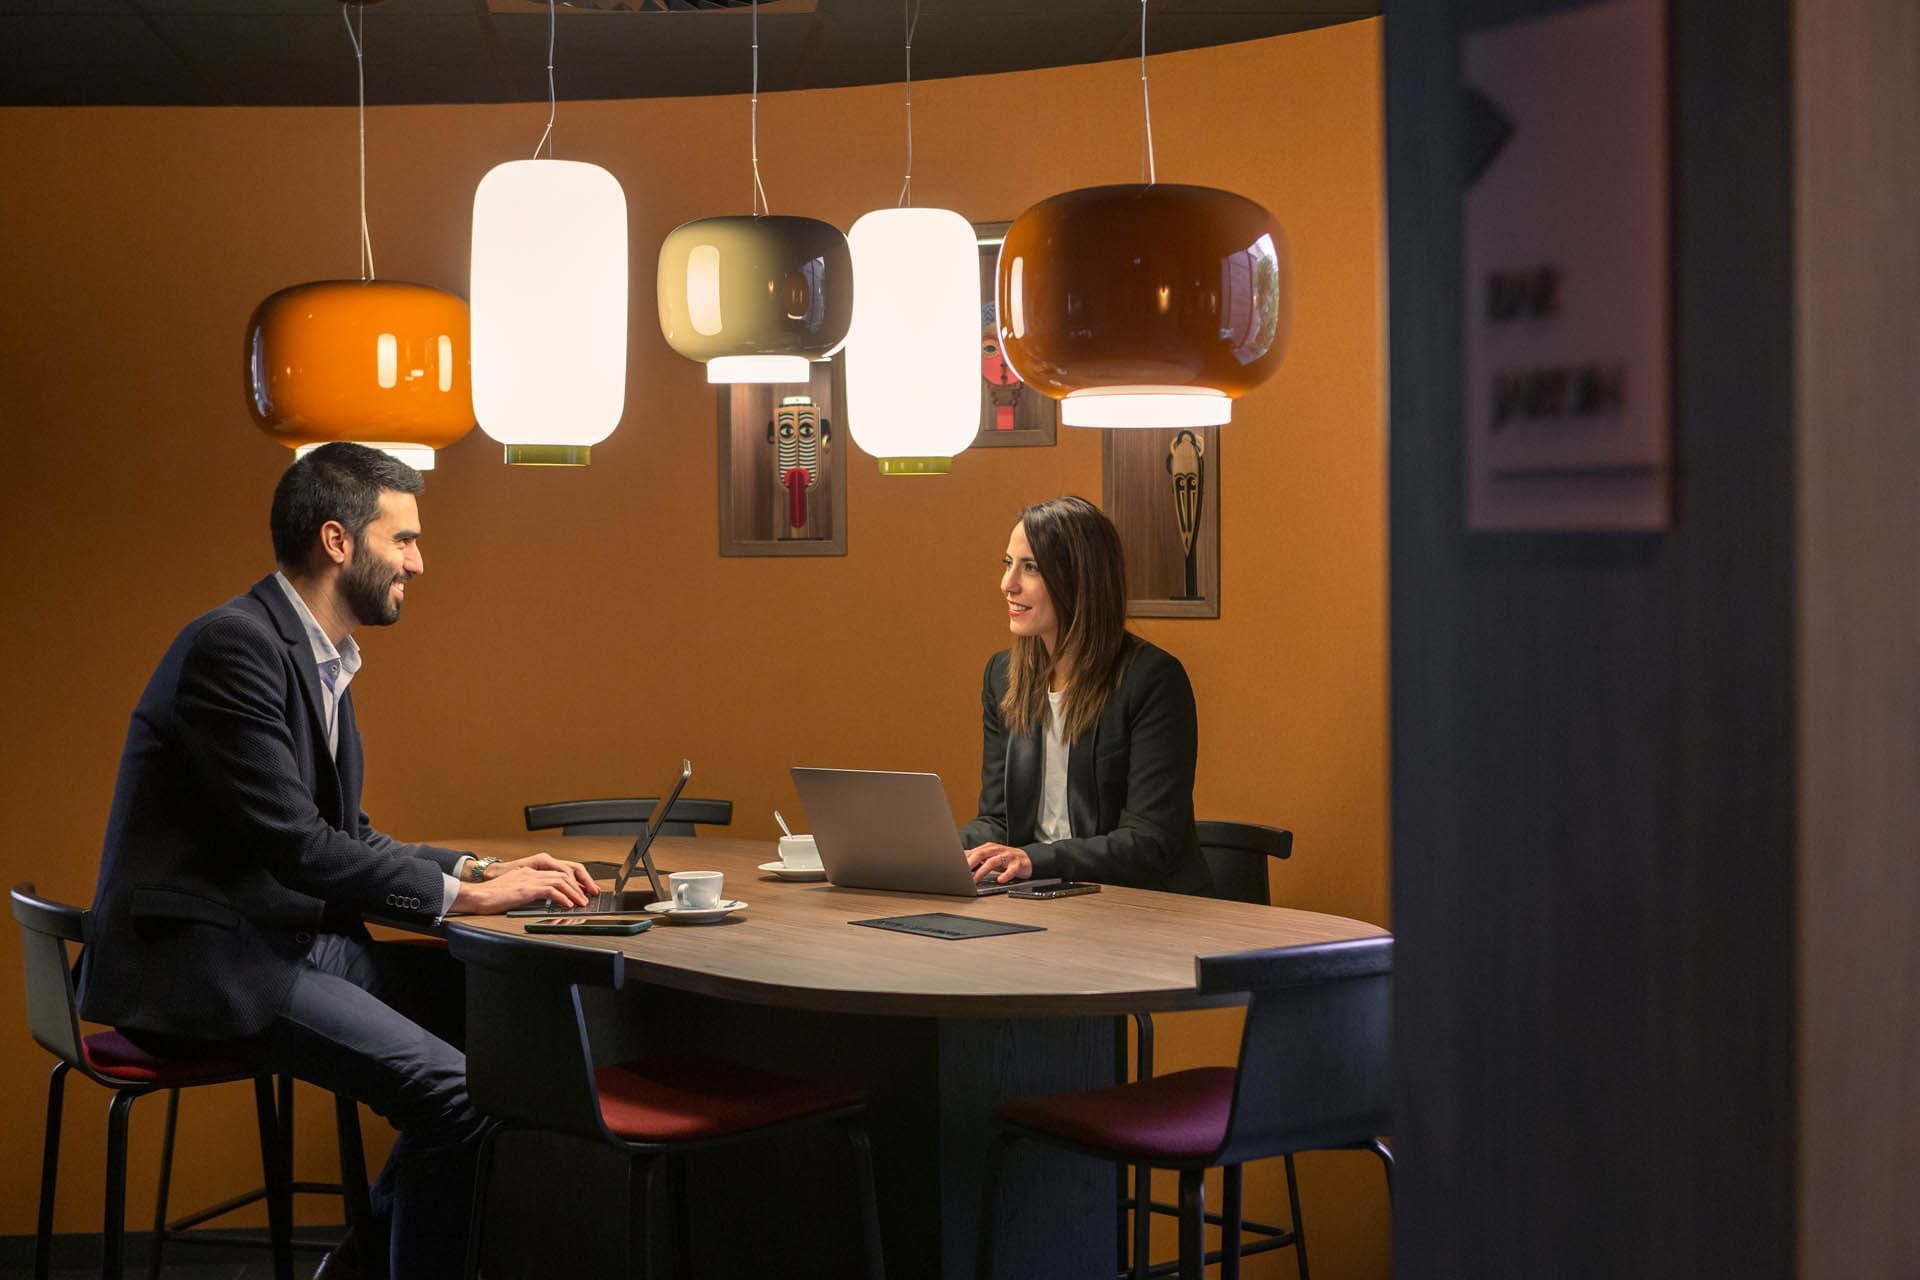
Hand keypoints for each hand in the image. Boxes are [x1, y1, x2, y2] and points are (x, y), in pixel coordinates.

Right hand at [453, 853, 600, 913]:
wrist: (476, 896)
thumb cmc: (490, 897)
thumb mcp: (514, 892)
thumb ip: (529, 892)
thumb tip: (544, 901)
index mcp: (528, 872)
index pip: (557, 872)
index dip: (573, 881)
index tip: (582, 891)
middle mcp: (531, 872)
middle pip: (563, 874)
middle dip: (578, 886)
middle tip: (587, 897)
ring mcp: (529, 879)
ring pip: (560, 881)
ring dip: (574, 893)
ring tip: (581, 903)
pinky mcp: (526, 889)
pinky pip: (551, 890)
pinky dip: (563, 897)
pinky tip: (568, 905)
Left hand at [965, 842, 1032, 884]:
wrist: (1027, 859)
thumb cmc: (1005, 859)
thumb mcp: (990, 856)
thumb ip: (976, 857)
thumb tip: (959, 859)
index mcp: (988, 848)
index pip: (973, 852)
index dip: (963, 860)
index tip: (954, 868)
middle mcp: (997, 850)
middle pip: (980, 854)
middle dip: (970, 863)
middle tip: (962, 873)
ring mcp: (1007, 857)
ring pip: (993, 862)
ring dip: (982, 871)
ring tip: (976, 880)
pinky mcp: (1017, 864)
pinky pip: (1011, 870)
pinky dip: (1005, 875)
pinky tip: (1000, 880)